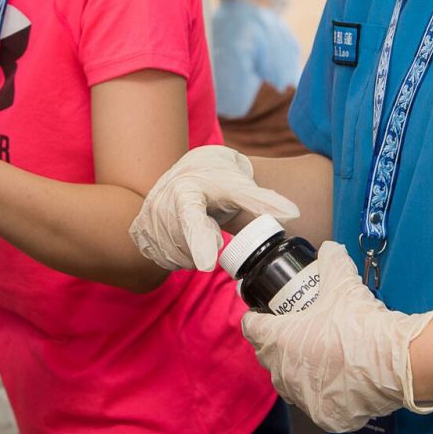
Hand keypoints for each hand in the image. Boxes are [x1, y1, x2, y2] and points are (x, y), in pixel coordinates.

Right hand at [129, 145, 298, 270]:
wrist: (194, 170)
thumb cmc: (220, 179)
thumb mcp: (241, 187)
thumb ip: (264, 200)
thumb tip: (293, 212)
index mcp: (185, 188)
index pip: (190, 220)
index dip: (198, 241)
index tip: (207, 263)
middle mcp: (160, 201)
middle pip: (185, 248)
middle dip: (204, 245)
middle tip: (211, 225)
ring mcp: (146, 217)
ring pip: (173, 257)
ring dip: (190, 252)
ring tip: (198, 228)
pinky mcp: (139, 230)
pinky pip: (161, 259)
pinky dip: (176, 255)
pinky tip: (183, 237)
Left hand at [240, 242, 432, 432]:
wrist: (395, 360)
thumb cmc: (360, 323)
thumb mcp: (342, 282)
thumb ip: (331, 260)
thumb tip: (328, 249)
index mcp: (279, 341)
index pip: (252, 328)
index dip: (256, 318)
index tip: (263, 313)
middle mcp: (284, 373)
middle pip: (268, 357)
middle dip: (275, 343)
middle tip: (290, 330)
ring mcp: (304, 398)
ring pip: (288, 383)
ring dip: (294, 369)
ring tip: (311, 355)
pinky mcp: (325, 416)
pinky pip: (313, 403)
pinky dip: (319, 392)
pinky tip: (331, 380)